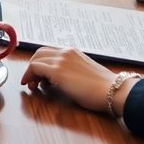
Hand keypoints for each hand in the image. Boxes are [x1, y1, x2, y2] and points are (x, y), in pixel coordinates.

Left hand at [21, 47, 136, 113]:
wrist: (114, 91)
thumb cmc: (103, 88)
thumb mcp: (84, 73)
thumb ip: (70, 72)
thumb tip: (56, 79)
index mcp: (73, 52)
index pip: (50, 52)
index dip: (41, 64)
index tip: (40, 77)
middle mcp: (66, 52)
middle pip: (40, 53)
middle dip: (33, 66)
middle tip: (33, 81)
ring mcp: (61, 60)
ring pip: (35, 59)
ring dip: (30, 72)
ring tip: (32, 85)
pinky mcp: (57, 71)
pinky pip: (35, 68)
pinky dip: (29, 75)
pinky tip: (30, 85)